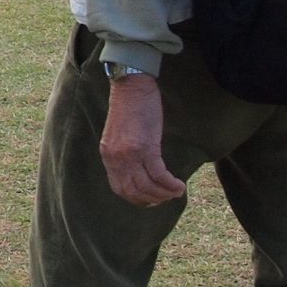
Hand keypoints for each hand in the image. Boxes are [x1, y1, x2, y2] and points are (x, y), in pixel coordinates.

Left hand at [99, 73, 187, 206]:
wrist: (131, 86)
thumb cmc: (129, 108)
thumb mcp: (119, 135)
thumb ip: (123, 154)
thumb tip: (137, 171)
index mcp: (108, 155)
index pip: (119, 188)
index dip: (137, 199)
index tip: (151, 199)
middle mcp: (116, 158)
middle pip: (134, 192)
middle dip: (153, 200)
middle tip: (167, 197)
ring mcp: (130, 154)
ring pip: (148, 187)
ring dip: (165, 194)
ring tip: (176, 191)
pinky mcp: (146, 147)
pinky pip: (159, 175)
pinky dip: (170, 184)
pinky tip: (179, 185)